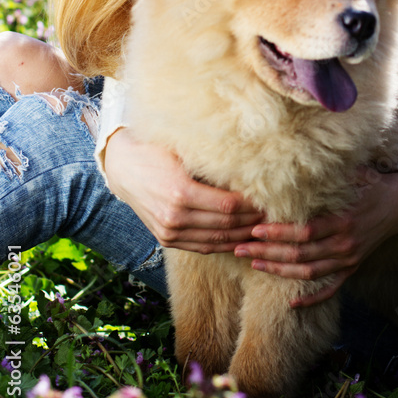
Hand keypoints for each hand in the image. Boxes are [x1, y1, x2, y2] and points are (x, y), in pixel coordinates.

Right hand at [105, 128, 263, 251]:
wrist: (123, 167)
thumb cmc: (157, 151)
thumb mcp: (184, 151)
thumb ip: (213, 163)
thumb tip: (250, 167)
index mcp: (181, 192)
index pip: (228, 205)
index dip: (252, 205)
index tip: (269, 198)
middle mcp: (175, 217)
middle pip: (226, 224)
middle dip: (253, 221)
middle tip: (274, 214)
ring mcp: (169, 232)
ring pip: (217, 240)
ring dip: (243, 236)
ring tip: (264, 228)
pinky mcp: (166, 239)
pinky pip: (203, 247)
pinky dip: (224, 244)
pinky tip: (241, 239)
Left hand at [233, 167, 397, 306]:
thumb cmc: (373, 185)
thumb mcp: (355, 174)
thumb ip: (328, 172)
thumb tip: (295, 156)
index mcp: (342, 220)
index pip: (304, 232)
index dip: (278, 233)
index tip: (254, 229)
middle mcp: (344, 244)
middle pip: (300, 255)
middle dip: (267, 252)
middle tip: (241, 248)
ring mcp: (348, 260)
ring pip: (308, 273)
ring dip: (279, 271)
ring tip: (254, 264)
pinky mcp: (352, 268)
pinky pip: (330, 289)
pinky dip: (311, 298)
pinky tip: (291, 303)